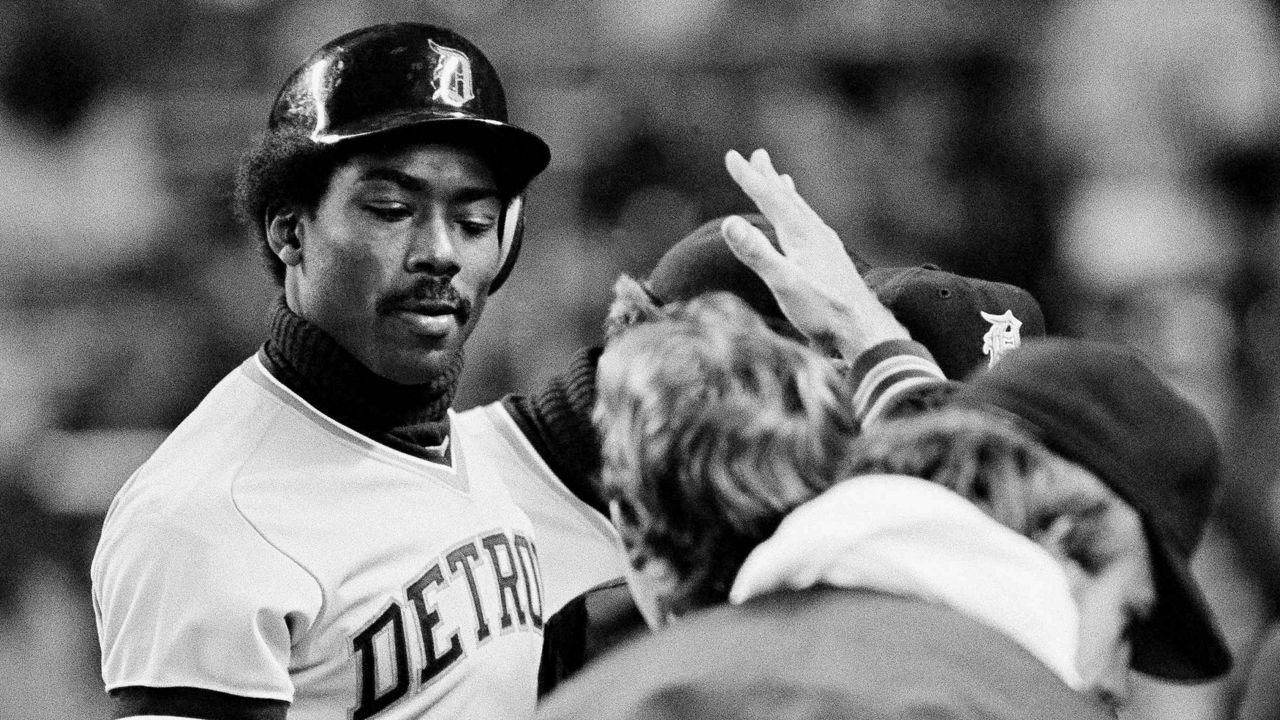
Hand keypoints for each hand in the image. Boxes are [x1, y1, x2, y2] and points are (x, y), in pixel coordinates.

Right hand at [721, 148, 907, 357]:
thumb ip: (757, 253)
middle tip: (758, 155)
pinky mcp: (831, 261)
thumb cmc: (823, 310)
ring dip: (787, 195)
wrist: (863, 331)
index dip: (749, 177)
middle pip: (787, 198)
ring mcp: (826, 247)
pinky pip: (811, 227)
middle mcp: (815, 233)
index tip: (731, 156)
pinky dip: (801, 216)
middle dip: (769, 178)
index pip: (770, 198)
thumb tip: (729, 221)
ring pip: (802, 212)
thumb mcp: (784, 283)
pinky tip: (805, 225)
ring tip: (782, 180)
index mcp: (801, 234)